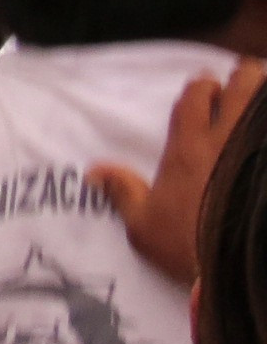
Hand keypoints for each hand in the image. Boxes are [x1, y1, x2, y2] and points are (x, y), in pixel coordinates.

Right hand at [92, 60, 264, 284]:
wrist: (236, 266)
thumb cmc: (187, 246)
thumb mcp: (144, 225)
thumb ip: (123, 192)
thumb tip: (94, 170)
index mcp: (188, 150)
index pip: (195, 100)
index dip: (202, 87)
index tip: (207, 83)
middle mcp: (225, 143)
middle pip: (239, 91)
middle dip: (242, 78)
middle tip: (245, 77)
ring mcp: (256, 153)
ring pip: (264, 106)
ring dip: (263, 94)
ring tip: (264, 95)